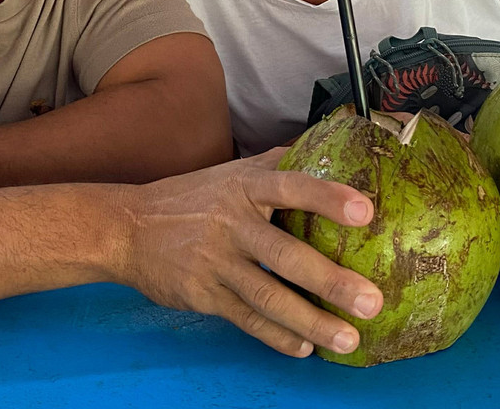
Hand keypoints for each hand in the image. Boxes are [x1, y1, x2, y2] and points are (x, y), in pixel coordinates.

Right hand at [117, 146, 381, 356]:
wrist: (128, 227)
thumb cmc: (192, 198)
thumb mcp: (232, 171)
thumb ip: (278, 165)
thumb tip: (332, 151)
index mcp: (244, 186)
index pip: (291, 186)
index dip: (327, 197)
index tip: (365, 211)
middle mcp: (231, 223)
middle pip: (285, 255)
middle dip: (331, 281)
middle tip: (371, 301)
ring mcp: (216, 262)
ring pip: (268, 296)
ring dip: (311, 321)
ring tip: (348, 339)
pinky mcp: (203, 294)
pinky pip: (246, 319)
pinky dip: (277, 336)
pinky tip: (304, 348)